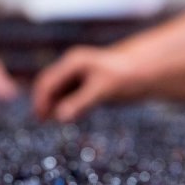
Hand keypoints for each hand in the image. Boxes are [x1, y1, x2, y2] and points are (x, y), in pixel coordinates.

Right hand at [32, 46, 146, 121]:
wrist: (145, 71)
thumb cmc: (124, 78)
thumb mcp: (102, 90)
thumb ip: (80, 102)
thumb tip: (60, 118)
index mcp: (73, 62)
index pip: (47, 81)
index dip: (40, 100)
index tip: (40, 118)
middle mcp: (72, 66)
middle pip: (49, 85)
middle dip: (43, 102)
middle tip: (41, 121)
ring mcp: (78, 74)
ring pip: (57, 91)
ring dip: (53, 104)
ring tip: (49, 121)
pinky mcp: (85, 83)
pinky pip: (67, 95)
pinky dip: (63, 105)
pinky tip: (65, 116)